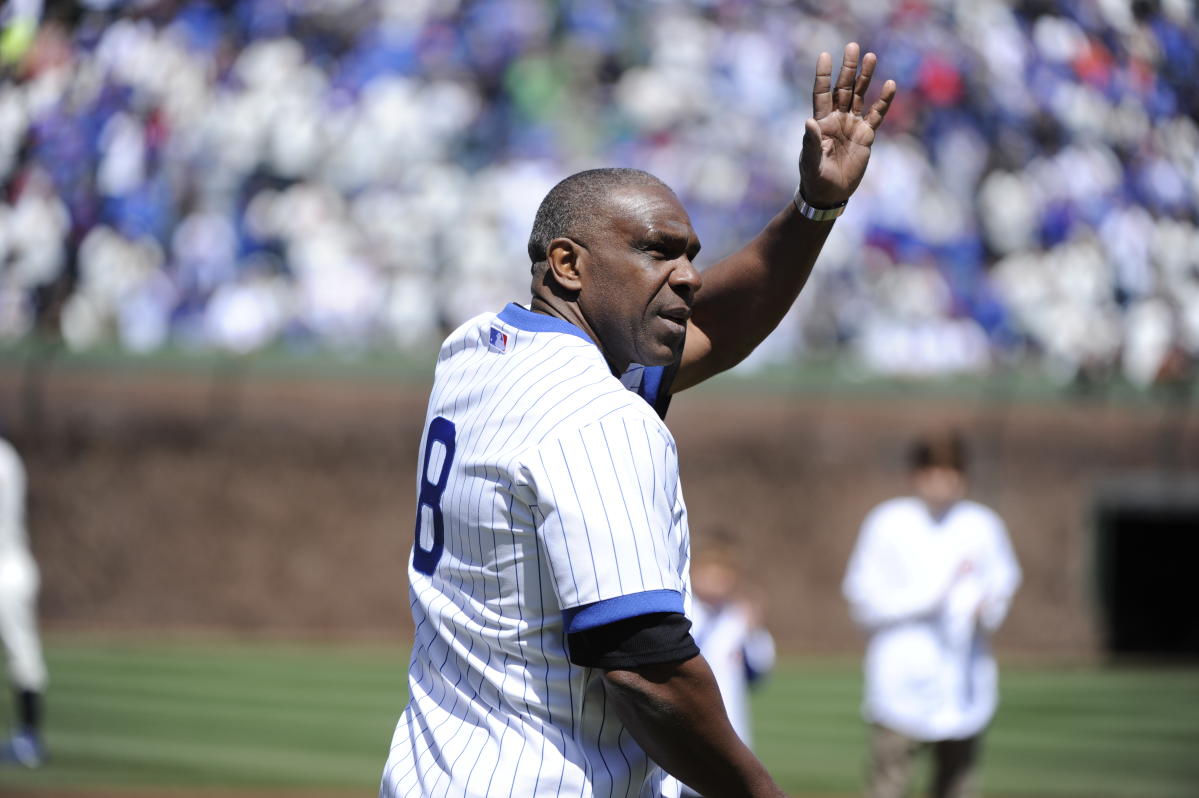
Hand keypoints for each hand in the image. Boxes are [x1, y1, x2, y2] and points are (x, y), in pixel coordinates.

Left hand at [799, 42, 896, 208]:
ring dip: (865, 78)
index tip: (825, 55)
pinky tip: (889, 85)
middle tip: (852, 46)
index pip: (822, 93)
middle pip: (843, 88)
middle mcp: (837, 119)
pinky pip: (876, 115)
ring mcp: (852, 126)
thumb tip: (809, 122)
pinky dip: (883, 101)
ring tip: (870, 57)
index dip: (824, 75)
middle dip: (848, 68)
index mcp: (821, 122)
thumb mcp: (811, 162)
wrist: (829, 194)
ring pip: (859, 96)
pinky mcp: (866, 136)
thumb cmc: (815, 178)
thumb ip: (811, 142)